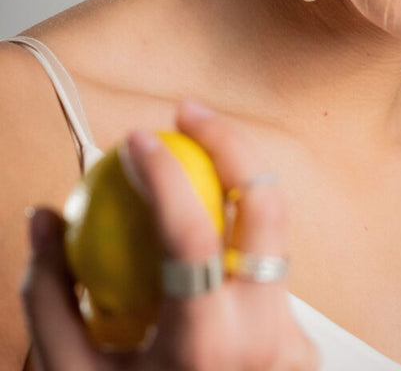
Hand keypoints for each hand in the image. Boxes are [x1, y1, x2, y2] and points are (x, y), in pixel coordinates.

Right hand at [21, 100, 318, 370]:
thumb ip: (49, 296)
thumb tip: (43, 217)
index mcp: (207, 343)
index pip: (193, 232)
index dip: (163, 172)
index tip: (136, 138)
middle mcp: (265, 332)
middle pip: (266, 204)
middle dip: (231, 141)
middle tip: (190, 112)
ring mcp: (292, 335)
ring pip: (273, 230)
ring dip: (235, 182)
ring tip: (193, 160)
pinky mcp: (301, 341)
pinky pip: (266, 268)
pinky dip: (236, 239)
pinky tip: (206, 238)